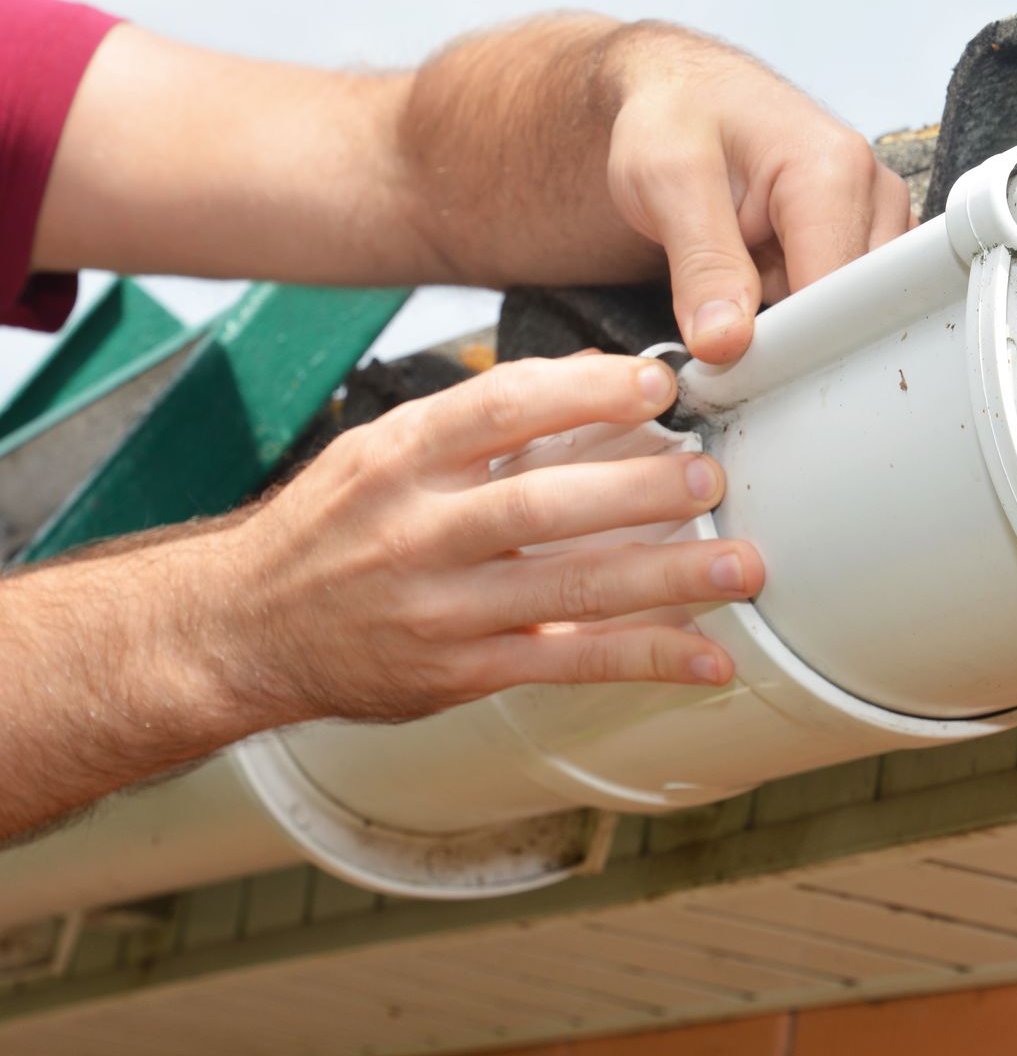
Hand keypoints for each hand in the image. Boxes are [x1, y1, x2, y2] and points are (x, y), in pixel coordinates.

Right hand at [221, 352, 764, 725]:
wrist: (238, 630)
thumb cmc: (328, 533)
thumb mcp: (379, 456)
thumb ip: (478, 427)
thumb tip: (598, 382)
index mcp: (397, 459)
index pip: (497, 409)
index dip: (582, 392)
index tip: (656, 384)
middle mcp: (415, 531)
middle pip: (540, 504)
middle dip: (637, 491)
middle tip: (712, 475)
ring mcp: (439, 608)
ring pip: (566, 589)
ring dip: (664, 579)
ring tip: (739, 565)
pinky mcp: (459, 673)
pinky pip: (568, 664)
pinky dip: (646, 659)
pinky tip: (707, 657)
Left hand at [600, 24, 915, 362]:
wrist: (682, 95)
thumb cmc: (672, 118)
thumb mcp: (663, 178)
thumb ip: (700, 263)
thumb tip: (726, 342)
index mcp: (836, 169)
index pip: (836, 296)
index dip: (788, 344)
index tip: (738, 366)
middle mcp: (874, 192)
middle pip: (856, 311)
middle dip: (796, 338)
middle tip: (731, 334)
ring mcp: (878, 218)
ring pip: (856, 316)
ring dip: (801, 324)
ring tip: (745, 293)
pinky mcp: (868, 240)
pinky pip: (850, 306)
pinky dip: (806, 314)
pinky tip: (769, 287)